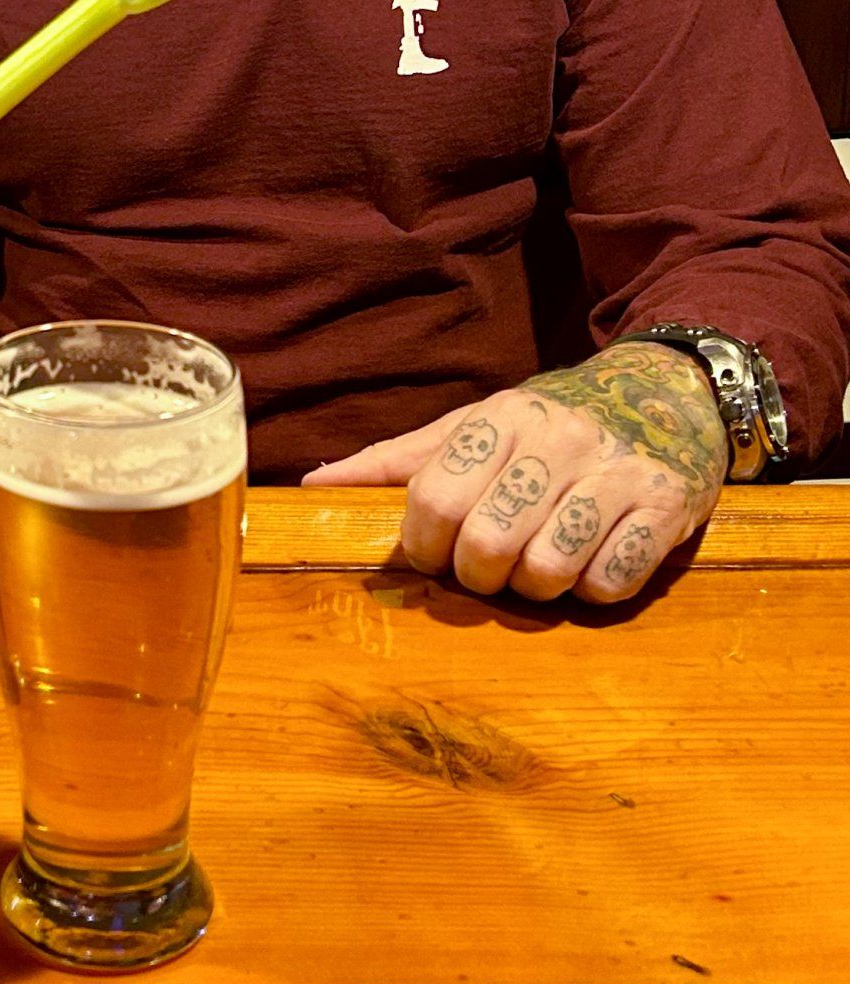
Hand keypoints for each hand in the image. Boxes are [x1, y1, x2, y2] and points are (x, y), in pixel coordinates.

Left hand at [303, 342, 727, 603]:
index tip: (433, 551)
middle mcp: (556, 439)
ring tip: (538, 564)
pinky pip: (611, 581)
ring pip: (548, 571)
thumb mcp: (474, 424)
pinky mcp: (667, 507)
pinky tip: (590, 561)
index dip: (423, 545)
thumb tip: (315, 488)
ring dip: (535, 588)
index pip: (433, 499)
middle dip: (478, 576)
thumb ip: (397, 460)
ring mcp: (615, 473)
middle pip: (487, 544)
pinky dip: (592, 589)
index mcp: (500, 417)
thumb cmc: (549, 422)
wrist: (667, 393)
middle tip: (488, 567)